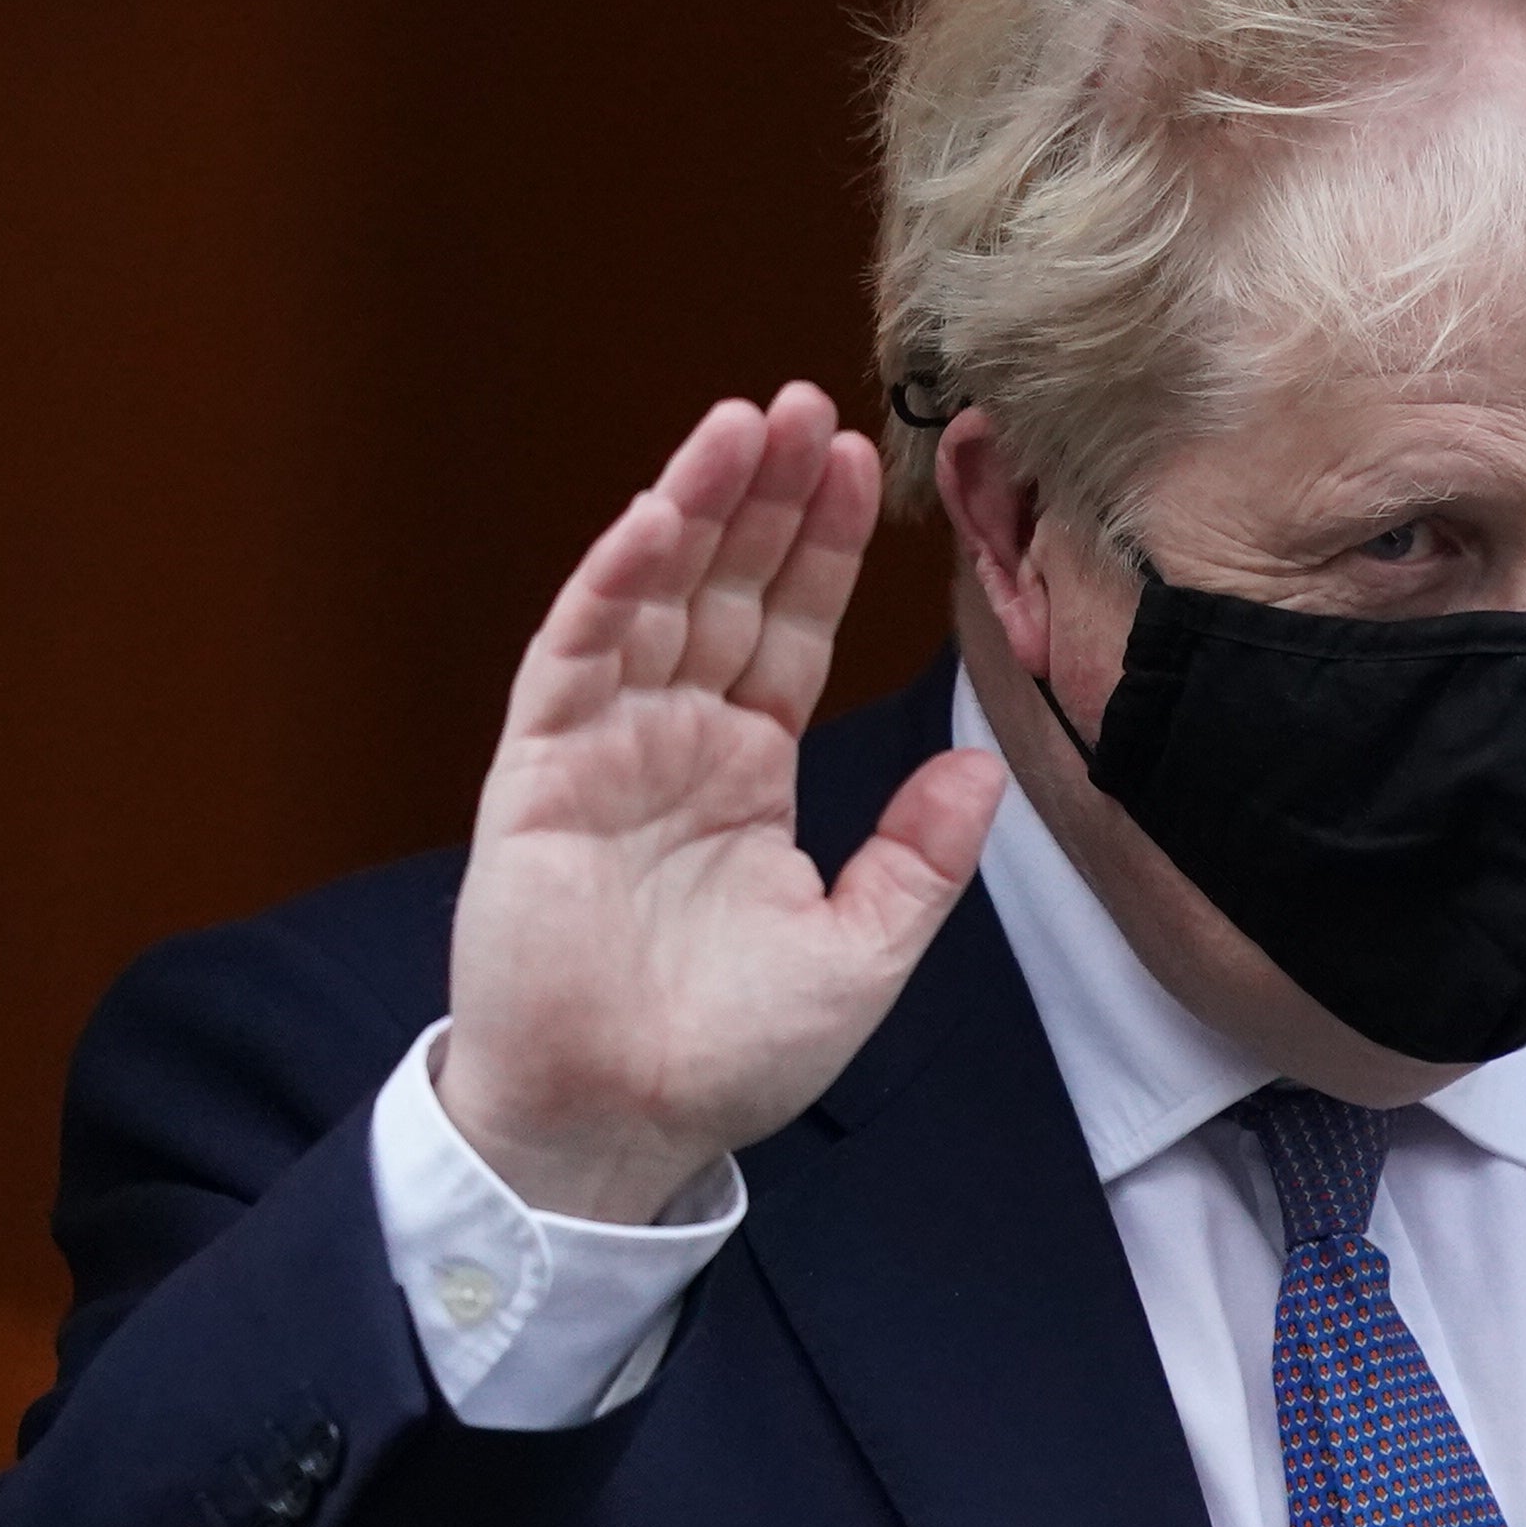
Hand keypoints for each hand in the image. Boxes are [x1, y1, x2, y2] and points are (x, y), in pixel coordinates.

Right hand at [438, 384, 1004, 1221]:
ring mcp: (603, 749)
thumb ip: (920, 853)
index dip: (822, 547)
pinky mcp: (537, 774)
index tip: (859, 460)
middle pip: (726, 590)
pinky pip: (576, 658)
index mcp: (748, 772)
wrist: (621, 1124)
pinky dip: (613, 584)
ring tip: (740, 422)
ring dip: (694, 508)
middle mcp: (676, 741)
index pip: (791, 631)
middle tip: (803, 401)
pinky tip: (657, 518)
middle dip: (764, 496)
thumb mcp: (860, 950)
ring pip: (653, 599)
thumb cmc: (730, 1054)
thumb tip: (988, 764)